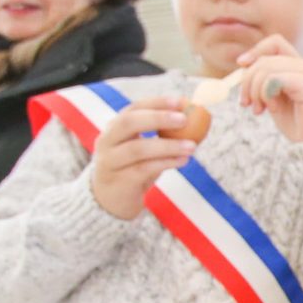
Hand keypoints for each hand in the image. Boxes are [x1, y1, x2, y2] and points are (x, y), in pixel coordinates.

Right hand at [88, 95, 197, 219]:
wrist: (110, 201)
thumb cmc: (132, 168)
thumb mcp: (143, 148)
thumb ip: (161, 135)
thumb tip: (195, 118)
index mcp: (114, 128)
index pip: (133, 109)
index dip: (156, 103)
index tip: (180, 101)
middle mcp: (107, 141)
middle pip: (128, 123)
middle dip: (158, 118)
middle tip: (184, 119)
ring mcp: (110, 162)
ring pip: (137, 149)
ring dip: (167, 146)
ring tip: (192, 146)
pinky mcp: (118, 182)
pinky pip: (143, 169)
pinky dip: (165, 163)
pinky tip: (183, 161)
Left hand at [235, 36, 302, 143]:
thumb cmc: (298, 122)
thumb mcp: (274, 97)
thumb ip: (263, 80)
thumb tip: (243, 65)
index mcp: (298, 66)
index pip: (275, 42)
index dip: (255, 50)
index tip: (240, 65)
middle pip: (265, 59)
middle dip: (248, 81)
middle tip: (247, 103)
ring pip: (267, 69)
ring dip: (255, 91)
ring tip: (259, 110)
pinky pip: (276, 79)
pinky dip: (266, 94)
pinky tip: (271, 109)